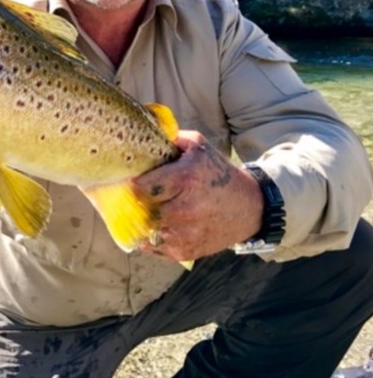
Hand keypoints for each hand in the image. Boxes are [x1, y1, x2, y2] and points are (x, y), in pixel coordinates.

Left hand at [133, 130, 263, 261]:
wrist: (251, 208)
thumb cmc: (219, 174)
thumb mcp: (199, 147)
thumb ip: (172, 138)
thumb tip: (146, 134)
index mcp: (184, 179)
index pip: (141, 186)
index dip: (135, 182)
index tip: (135, 180)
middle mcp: (184, 209)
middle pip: (141, 208)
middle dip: (139, 201)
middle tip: (142, 196)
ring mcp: (184, 233)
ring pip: (145, 229)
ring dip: (145, 221)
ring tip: (151, 211)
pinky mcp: (185, 251)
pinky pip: (154, 247)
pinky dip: (151, 238)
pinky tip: (159, 226)